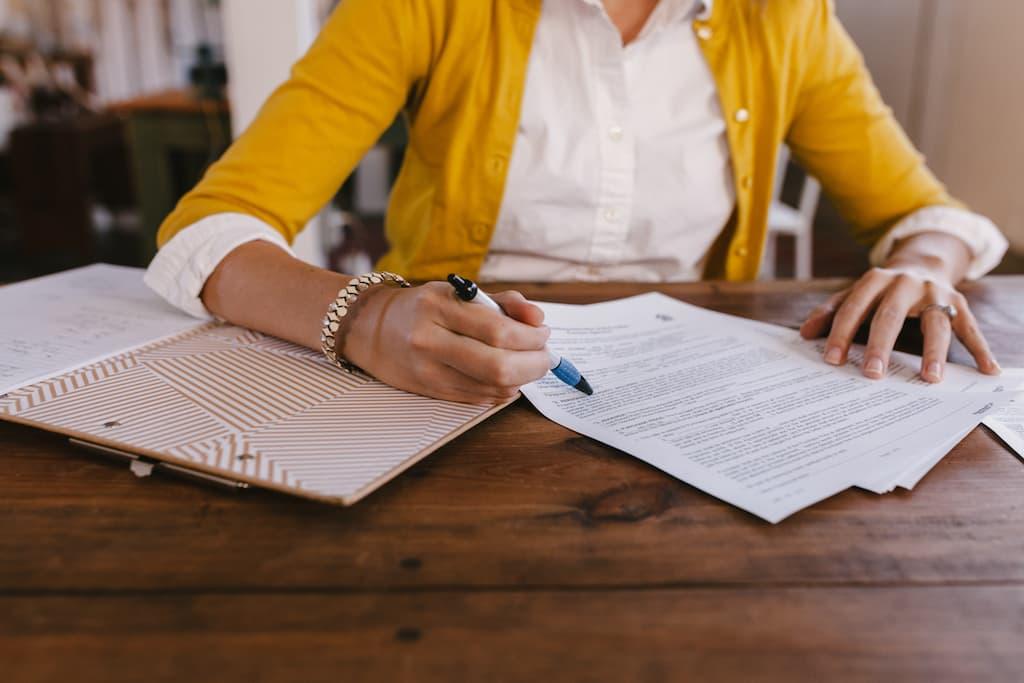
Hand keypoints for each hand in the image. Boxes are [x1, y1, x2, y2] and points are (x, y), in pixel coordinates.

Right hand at [342, 281, 551, 402]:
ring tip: (528, 364)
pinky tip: (508, 378)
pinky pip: (480, 399)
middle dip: (533, 363)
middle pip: (498, 365)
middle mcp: (430, 340)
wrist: (370, 329)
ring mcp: (429, 370)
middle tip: (544, 355)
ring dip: (522, 378)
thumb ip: (502, 303)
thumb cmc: (421, 308)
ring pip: (492, 386)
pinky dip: (503, 390)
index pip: (498, 330)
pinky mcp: (430, 391)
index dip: (531, 336)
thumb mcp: (457, 293)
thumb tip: (538, 318)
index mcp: (438, 307)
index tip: (543, 333)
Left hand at [799, 266, 999, 381]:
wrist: (923, 261)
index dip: (841, 333)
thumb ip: (831, 311)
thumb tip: (804, 334)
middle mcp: (906, 283)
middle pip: (891, 316)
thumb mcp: (855, 293)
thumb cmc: (882, 288)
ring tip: (930, 378)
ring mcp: (935, 292)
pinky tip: (987, 370)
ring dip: (934, 351)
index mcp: (875, 280)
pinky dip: (981, 349)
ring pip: (936, 323)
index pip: (854, 307)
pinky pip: (970, 328)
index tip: (831, 359)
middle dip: (880, 345)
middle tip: (871, 373)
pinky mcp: (958, 303)